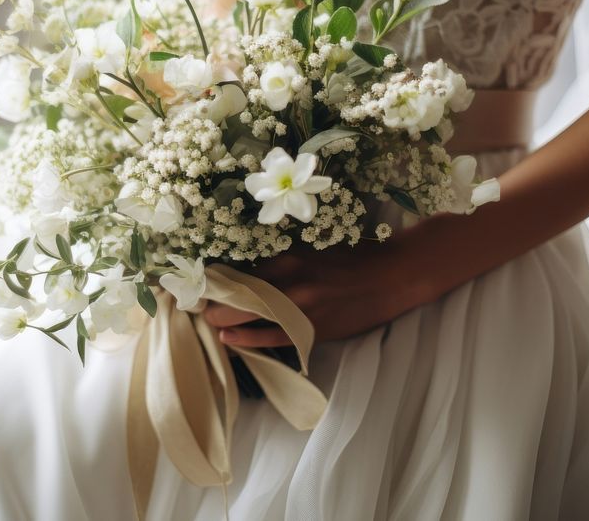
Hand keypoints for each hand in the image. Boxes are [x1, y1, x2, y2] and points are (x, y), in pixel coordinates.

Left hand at [203, 228, 437, 347]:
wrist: (393, 277)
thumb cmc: (351, 257)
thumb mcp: (312, 247)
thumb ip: (280, 256)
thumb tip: (244, 263)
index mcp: (289, 259)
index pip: (239, 270)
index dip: (213, 277)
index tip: (195, 279)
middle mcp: (291, 285)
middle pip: (237, 297)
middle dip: (213, 302)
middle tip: (195, 303)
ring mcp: (301, 312)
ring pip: (250, 320)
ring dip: (224, 322)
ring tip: (208, 321)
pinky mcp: (313, 332)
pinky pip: (272, 340)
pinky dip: (248, 341)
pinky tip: (230, 340)